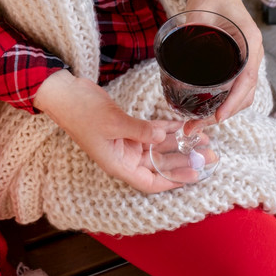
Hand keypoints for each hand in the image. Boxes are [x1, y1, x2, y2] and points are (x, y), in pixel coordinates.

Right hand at [33, 69, 215, 192]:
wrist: (66, 94)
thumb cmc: (82, 113)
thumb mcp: (112, 123)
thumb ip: (139, 131)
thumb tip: (162, 135)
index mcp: (118, 164)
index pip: (150, 181)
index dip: (172, 180)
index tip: (195, 174)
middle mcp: (125, 156)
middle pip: (160, 164)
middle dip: (184, 160)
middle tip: (209, 154)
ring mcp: (127, 141)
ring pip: (158, 146)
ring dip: (179, 143)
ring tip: (203, 138)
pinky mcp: (128, 126)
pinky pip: (152, 130)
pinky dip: (167, 127)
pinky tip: (183, 124)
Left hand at [186, 0, 262, 122]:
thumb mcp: (201, 6)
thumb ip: (193, 25)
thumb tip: (181, 47)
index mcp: (249, 41)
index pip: (247, 79)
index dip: (234, 101)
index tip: (217, 117)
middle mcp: (251, 53)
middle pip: (244, 93)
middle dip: (223, 114)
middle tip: (195, 127)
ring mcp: (244, 58)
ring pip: (239, 93)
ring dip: (221, 111)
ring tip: (194, 124)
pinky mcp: (233, 61)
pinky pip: (232, 86)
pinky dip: (221, 102)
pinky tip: (202, 110)